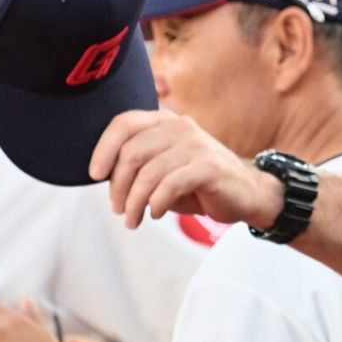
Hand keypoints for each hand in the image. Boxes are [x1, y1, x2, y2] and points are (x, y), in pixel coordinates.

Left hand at [89, 110, 281, 229]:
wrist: (246, 194)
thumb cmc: (199, 183)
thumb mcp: (164, 168)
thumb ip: (138, 164)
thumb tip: (101, 174)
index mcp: (166, 122)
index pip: (124, 123)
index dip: (103, 148)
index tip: (94, 175)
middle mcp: (181, 127)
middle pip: (132, 152)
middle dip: (118, 186)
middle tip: (118, 209)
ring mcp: (197, 145)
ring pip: (149, 173)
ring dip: (135, 203)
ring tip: (133, 220)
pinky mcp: (209, 166)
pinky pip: (170, 185)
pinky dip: (157, 204)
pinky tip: (157, 213)